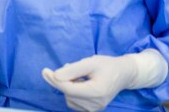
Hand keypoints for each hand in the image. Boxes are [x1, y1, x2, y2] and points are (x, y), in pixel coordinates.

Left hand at [42, 50, 167, 111]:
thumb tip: (55, 76)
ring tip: (79, 75)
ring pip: (68, 97)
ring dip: (68, 85)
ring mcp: (94, 109)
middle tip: (70, 67)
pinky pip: (73, 101)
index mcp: (97, 92)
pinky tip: (80, 83)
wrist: (123, 74)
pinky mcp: (91, 110)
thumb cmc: (107, 66)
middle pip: (67, 93)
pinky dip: (72, 92)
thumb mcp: (89, 62)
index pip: (68, 89)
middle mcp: (96, 104)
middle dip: (63, 80)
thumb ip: (72, 70)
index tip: (45, 71)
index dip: (54, 79)